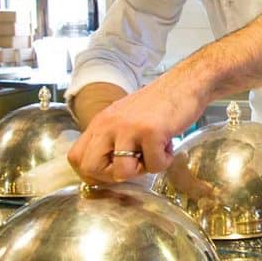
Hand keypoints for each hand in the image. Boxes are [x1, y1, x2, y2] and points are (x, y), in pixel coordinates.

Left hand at [68, 76, 204, 183]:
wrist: (185, 83)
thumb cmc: (159, 104)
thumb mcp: (125, 118)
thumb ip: (111, 138)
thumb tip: (105, 171)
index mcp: (101, 122)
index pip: (76, 157)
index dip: (92, 172)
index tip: (114, 169)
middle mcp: (109, 124)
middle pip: (90, 168)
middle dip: (113, 177)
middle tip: (134, 165)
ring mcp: (129, 128)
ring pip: (121, 172)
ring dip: (142, 170)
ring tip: (154, 154)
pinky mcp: (151, 132)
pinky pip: (153, 165)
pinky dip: (164, 161)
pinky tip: (168, 145)